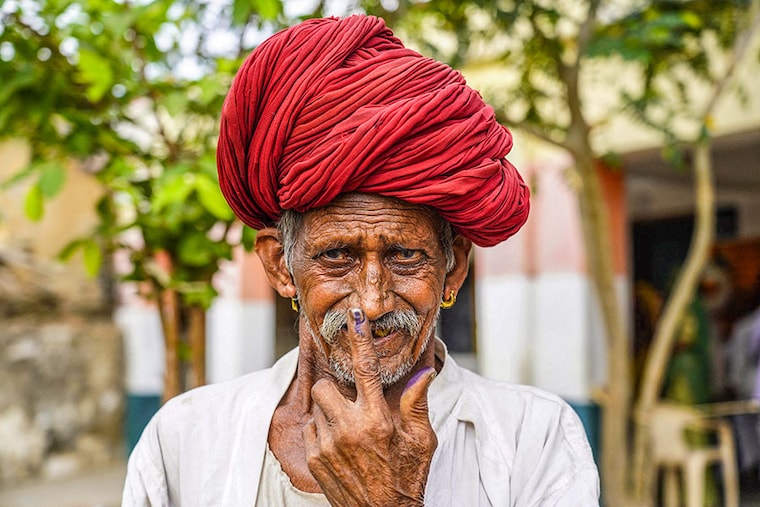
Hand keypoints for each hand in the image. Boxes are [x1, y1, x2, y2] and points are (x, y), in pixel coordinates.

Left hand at [303, 308, 437, 506]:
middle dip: (337, 389)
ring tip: (350, 428)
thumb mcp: (421, 440)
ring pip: (318, 406)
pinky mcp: (314, 459)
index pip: (365, 368)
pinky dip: (322, 430)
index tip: (354, 316)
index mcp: (377, 419)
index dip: (359, 338)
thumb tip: (424, 371)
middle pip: (326, 385)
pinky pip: (310, 428)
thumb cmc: (406, 477)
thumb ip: (417, 402)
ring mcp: (327, 445)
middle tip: (353, 402)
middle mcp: (348, 429)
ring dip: (331, 411)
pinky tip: (340, 444)